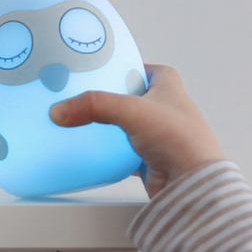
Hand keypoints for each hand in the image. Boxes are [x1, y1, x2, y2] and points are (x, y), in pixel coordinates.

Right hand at [49, 65, 224, 197]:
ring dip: (109, 128)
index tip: (104, 70)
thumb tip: (62, 110)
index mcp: (169, 87)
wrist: (189, 183)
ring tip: (86, 124)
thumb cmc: (181, 140)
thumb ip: (94, 105)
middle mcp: (165, 109)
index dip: (127, 67)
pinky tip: (94, 151)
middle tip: (87, 99)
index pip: (145, 69)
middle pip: (130, 98)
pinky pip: (121, 152)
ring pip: (125, 127)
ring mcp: (157, 136)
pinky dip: (108, 153)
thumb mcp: (132, 110)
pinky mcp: (148, 159)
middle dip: (110, 100)